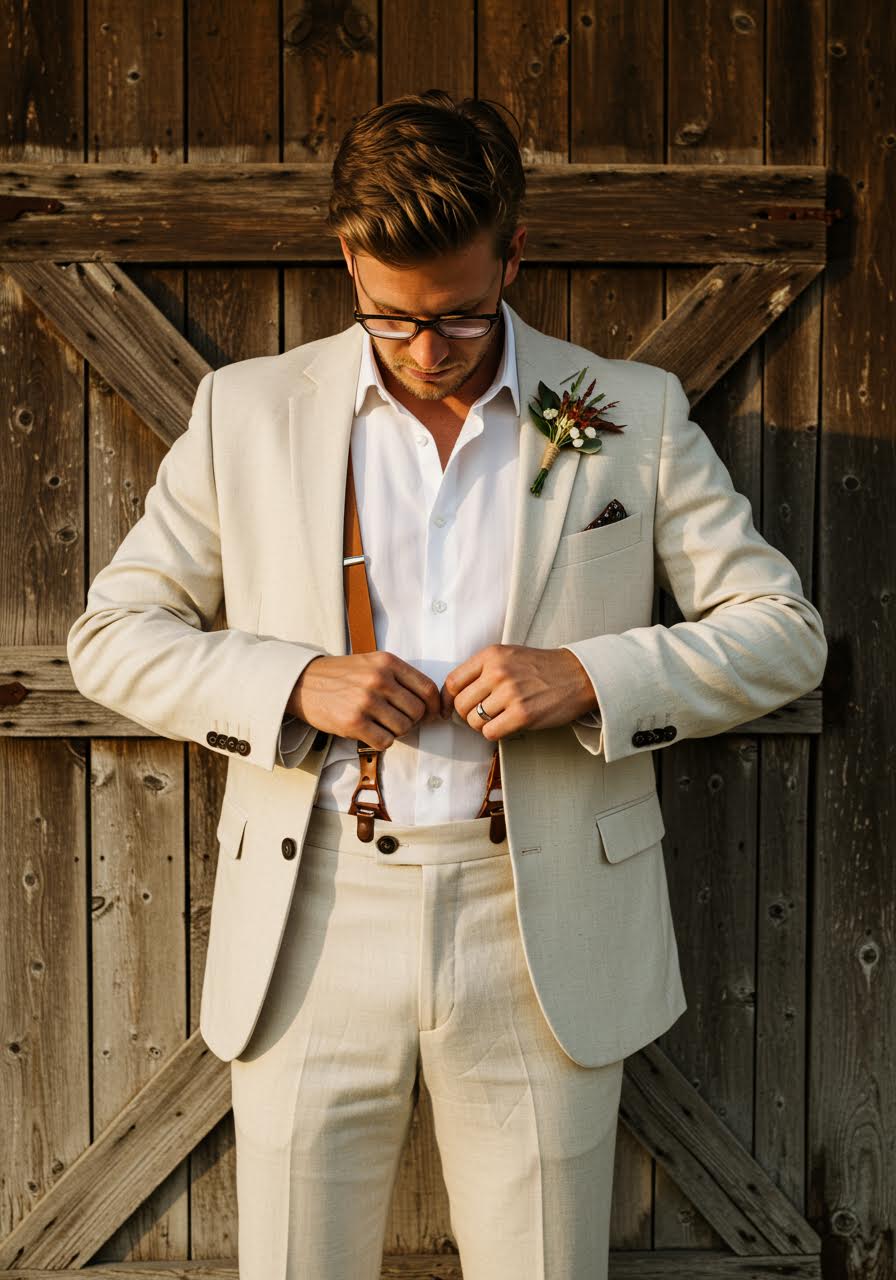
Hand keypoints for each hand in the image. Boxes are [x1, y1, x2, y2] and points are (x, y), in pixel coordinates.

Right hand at [286, 653, 441, 749]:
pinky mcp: (353, 722)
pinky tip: (370, 732)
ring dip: (396, 732)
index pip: (427, 688)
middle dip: (412, 721)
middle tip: (397, 720)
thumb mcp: (372, 663)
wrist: (303, 682)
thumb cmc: (342, 675)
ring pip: (403, 728)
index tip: (432, 715)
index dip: (434, 706)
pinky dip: (381, 742)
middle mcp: (379, 679)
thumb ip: (400, 677)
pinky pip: (385, 741)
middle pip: (417, 712)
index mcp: (387, 662)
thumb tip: (431, 704)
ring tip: (380, 724)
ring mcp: (366, 701)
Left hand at [440, 644, 598, 739]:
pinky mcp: (523, 714)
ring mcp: (510, 694)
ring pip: (473, 720)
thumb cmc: (542, 668)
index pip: (452, 681)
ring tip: (497, 720)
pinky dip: (494, 734)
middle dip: (467, 715)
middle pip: (460, 704)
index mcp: (491, 655)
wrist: (578, 675)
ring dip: (482, 726)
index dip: (448, 699)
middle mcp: (498, 672)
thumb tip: (453, 696)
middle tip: (481, 716)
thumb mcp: (509, 655)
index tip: (450, 709)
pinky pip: (490, 733)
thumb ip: (482, 670)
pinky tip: (506, 726)